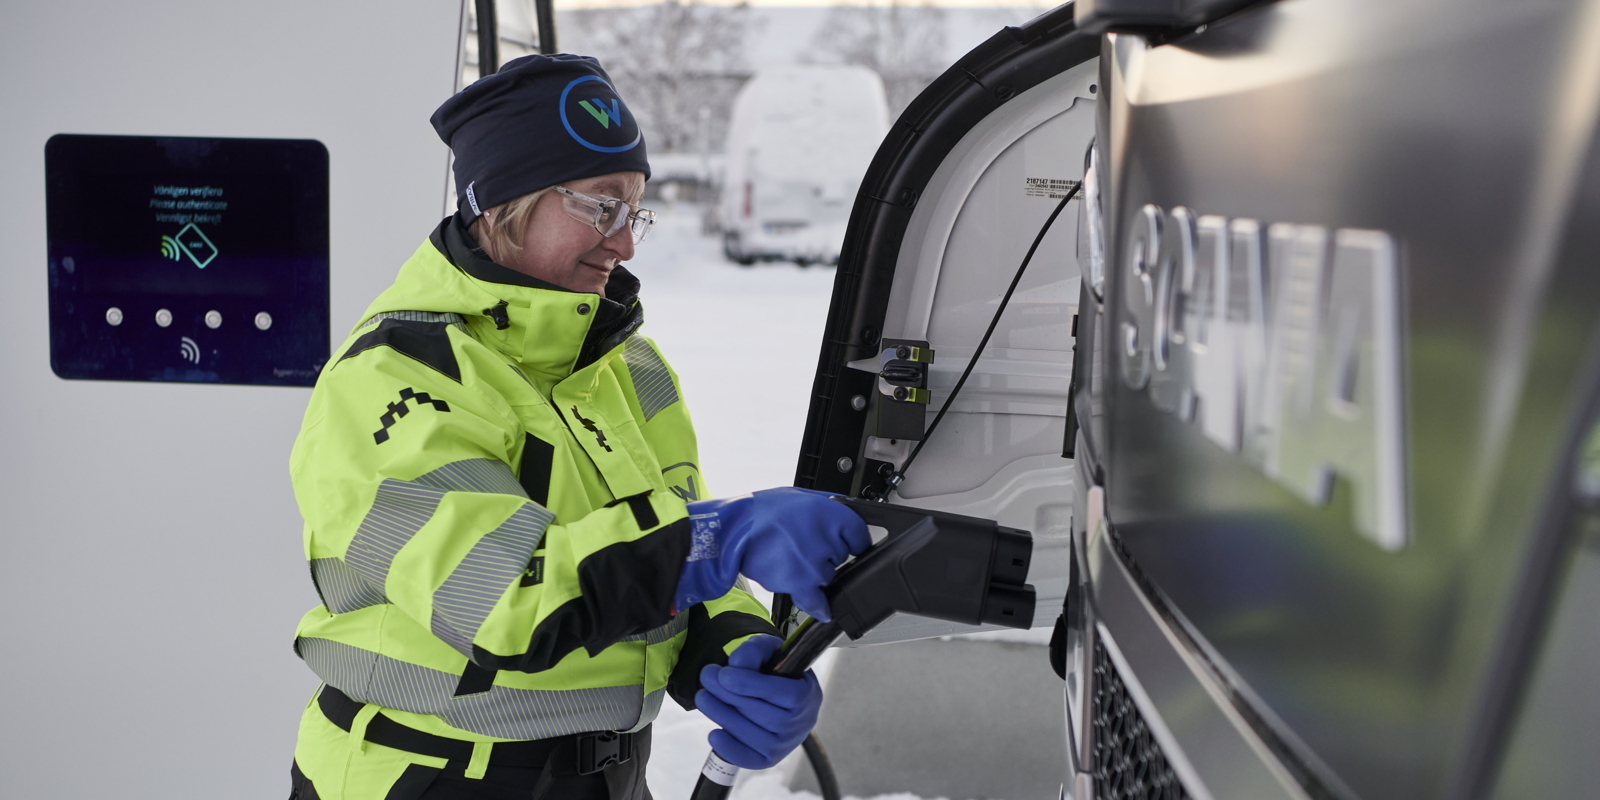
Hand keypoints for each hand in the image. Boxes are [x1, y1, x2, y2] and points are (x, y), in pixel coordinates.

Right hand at [675, 487, 870, 620]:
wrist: (732, 530)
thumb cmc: (761, 511)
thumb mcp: (799, 496)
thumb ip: (825, 507)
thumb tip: (842, 514)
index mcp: (830, 511)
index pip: (859, 534)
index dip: (851, 539)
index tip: (848, 544)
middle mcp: (826, 537)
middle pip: (840, 556)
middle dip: (825, 553)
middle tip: (801, 544)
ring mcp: (814, 562)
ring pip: (827, 575)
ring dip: (813, 572)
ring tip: (789, 558)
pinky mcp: (800, 582)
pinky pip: (818, 600)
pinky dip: (820, 606)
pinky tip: (823, 609)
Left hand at [696, 635, 822, 769]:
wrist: (782, 694)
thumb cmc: (776, 671)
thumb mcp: (769, 650)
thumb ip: (755, 651)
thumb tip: (736, 665)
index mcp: (807, 694)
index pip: (780, 692)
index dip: (749, 684)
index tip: (724, 674)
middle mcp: (802, 723)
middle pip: (763, 714)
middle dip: (728, 696)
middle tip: (706, 678)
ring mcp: (787, 743)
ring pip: (754, 736)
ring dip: (723, 717)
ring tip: (703, 698)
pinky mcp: (771, 758)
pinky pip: (750, 759)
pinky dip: (730, 749)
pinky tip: (714, 734)